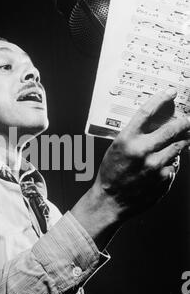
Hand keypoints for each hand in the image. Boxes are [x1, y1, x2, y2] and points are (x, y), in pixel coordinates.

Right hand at [93, 88, 189, 218]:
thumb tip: (157, 125)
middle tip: (189, 119)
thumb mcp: (117, 149)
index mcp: (126, 140)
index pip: (147, 112)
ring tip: (184, 138)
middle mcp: (142, 150)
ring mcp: (154, 165)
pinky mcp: (163, 178)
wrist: (110, 200)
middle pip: (172, 128)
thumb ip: (136, 136)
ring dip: (183, 141)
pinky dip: (172, 163)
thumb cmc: (111, 174)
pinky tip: (164, 165)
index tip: (170, 93)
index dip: (161, 99)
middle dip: (185, 121)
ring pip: (178, 146)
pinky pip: (174, 165)